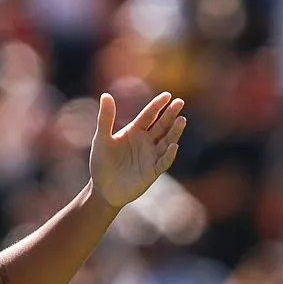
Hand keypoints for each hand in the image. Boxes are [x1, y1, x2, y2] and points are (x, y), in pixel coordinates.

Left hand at [89, 92, 186, 207]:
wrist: (103, 189)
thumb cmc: (101, 162)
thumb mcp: (101, 139)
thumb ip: (105, 119)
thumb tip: (105, 95)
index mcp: (135, 131)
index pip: (149, 115)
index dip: (157, 105)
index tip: (167, 95)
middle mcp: (146, 141)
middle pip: (162, 125)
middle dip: (171, 114)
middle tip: (180, 102)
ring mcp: (151, 156)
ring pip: (166, 141)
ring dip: (174, 132)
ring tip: (181, 120)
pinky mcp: (152, 171)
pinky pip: (163, 162)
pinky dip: (169, 155)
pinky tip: (173, 146)